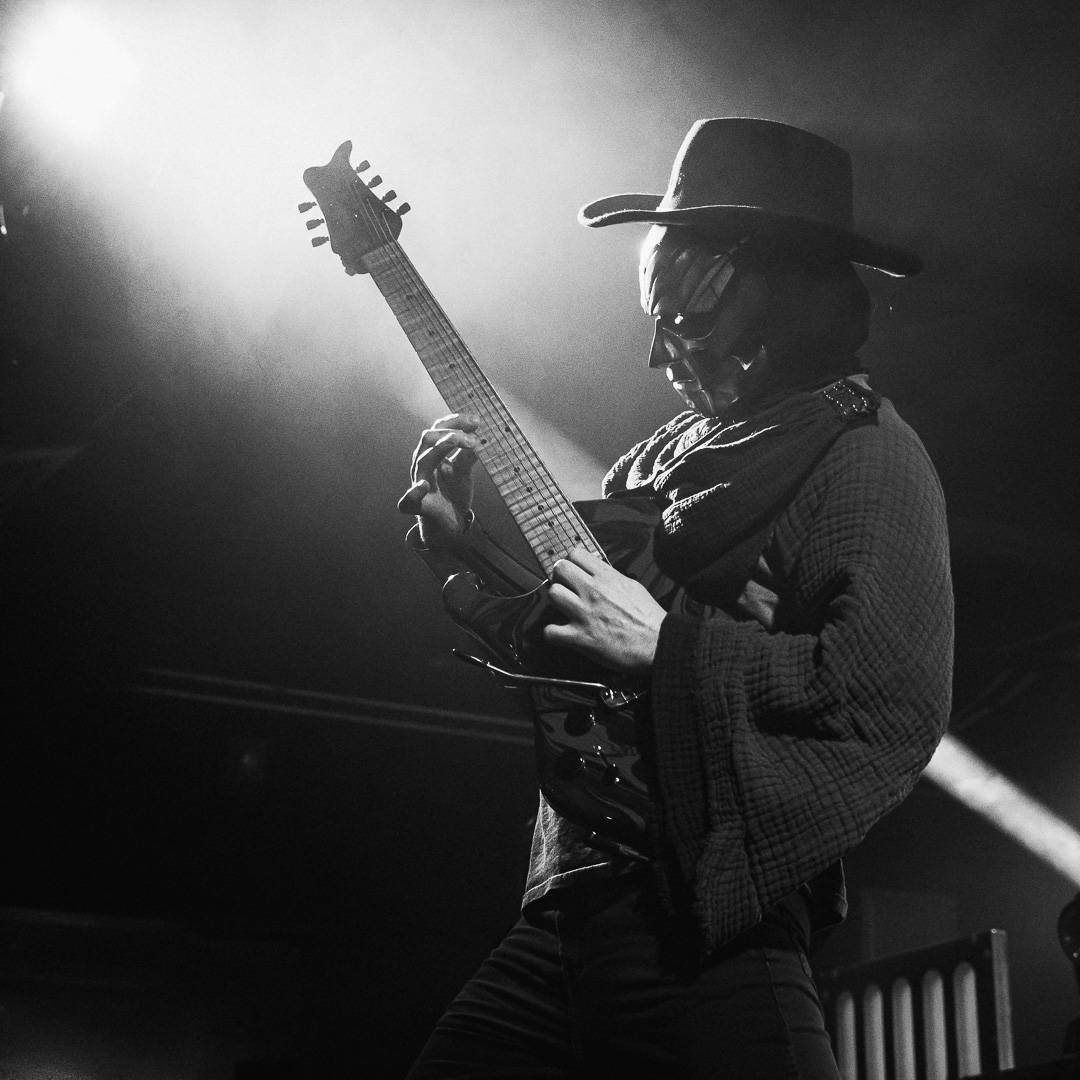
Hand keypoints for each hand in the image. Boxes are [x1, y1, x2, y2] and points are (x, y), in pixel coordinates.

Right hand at [397, 413, 480, 543]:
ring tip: (455, 440)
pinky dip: (414, 492)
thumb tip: (479, 438)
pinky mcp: (418, 506)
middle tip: (473, 437)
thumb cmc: (453, 494)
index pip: (439, 428)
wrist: (450, 525)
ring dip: (440, 448)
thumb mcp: (464, 471)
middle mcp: (422, 464)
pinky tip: (423, 485)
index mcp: (433, 453)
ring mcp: (418, 483)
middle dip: (450, 432)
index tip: (477, 421)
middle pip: (428, 438)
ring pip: (422, 461)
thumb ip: (469, 455)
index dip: (456, 421)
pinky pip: (408, 499)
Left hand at [544, 547, 665, 673]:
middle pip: (559, 570)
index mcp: (606, 577)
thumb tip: (598, 574)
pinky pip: (550, 631)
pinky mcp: (580, 637)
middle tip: (566, 588)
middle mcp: (593, 591)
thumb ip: (611, 577)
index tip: (573, 571)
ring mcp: (584, 613)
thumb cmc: (648, 618)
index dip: (571, 562)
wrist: (658, 643)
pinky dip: (553, 634)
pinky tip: (561, 633)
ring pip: (552, 594)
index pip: (575, 554)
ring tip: (565, 608)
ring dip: (557, 602)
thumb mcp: (632, 586)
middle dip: (560, 578)